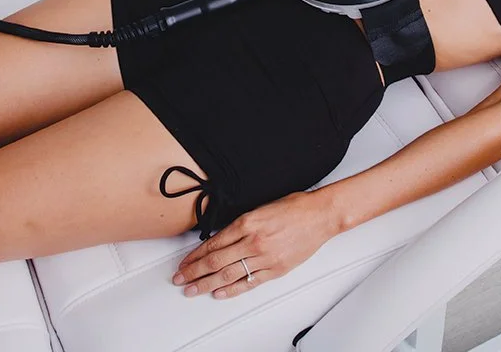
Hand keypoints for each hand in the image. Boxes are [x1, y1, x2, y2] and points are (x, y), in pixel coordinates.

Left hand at [173, 192, 337, 298]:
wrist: (320, 215)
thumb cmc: (295, 207)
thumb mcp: (261, 207)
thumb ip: (241, 223)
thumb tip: (222, 237)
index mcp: (247, 222)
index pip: (213, 242)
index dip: (195, 255)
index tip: (184, 261)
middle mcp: (253, 241)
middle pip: (216, 261)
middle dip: (194, 271)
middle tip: (180, 279)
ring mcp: (264, 258)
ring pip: (229, 275)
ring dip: (207, 284)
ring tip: (193, 289)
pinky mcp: (275, 270)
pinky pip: (249, 283)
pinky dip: (232, 290)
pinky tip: (219, 293)